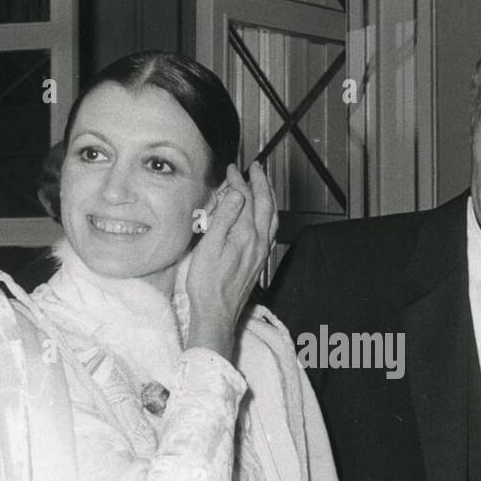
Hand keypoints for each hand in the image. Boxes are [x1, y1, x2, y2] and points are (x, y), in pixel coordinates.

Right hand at [184, 162, 278, 357]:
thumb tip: (236, 194)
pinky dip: (269, 215)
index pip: (245, 199)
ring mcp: (261, 251)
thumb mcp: (209, 246)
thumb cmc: (208, 284)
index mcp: (246, 234)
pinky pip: (271, 230)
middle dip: (260, 183)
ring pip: (272, 217)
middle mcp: (259, 241)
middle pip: (265, 204)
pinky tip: (265, 217)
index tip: (232, 168)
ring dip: (268, 198)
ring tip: (264, 185)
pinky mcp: (259, 261)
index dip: (239, 180)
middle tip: (255, 167)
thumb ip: (225, 217)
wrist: (217, 312)